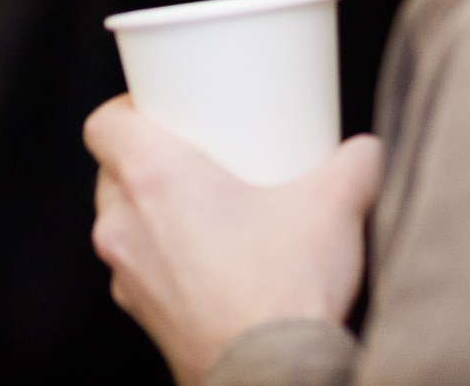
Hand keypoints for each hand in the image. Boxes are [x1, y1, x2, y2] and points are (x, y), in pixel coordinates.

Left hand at [85, 95, 380, 385]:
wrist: (272, 378)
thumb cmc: (286, 288)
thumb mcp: (335, 206)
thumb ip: (355, 164)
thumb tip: (367, 151)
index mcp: (152, 175)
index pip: (103, 123)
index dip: (127, 110)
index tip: (161, 112)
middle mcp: (123, 221)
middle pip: (111, 172)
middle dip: (146, 161)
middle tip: (194, 159)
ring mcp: (124, 273)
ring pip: (122, 222)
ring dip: (151, 214)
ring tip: (204, 213)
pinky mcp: (139, 313)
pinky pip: (138, 270)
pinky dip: (162, 261)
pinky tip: (209, 266)